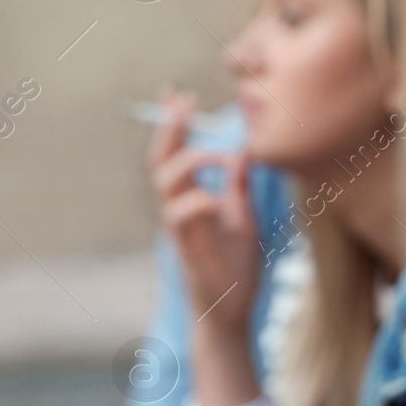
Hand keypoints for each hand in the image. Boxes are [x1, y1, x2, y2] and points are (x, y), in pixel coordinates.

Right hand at [147, 87, 257, 337]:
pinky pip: (181, 215)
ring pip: (165, 183)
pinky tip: (219, 198)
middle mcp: (178, 210)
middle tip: (182, 100)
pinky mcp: (187, 248)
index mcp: (191, 199)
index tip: (174, 94)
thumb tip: (245, 152)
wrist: (231, 312)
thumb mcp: (243, 218)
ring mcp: (180, 229)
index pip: (176, 153)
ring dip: (191, 160)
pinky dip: (200, 199)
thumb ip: (238, 188)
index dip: (172, 125)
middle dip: (170, 129)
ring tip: (222, 156)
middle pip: (161, 161)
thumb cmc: (235, 266)